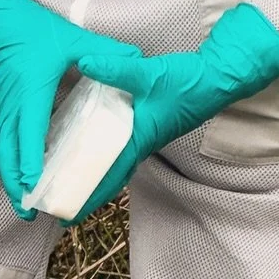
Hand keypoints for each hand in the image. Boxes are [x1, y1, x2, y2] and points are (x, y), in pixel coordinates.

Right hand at [0, 0, 144, 218]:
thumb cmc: (31, 31)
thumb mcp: (71, 39)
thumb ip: (104, 51)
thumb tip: (136, 57)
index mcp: (30, 93)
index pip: (28, 135)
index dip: (30, 164)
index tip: (35, 188)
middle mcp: (10, 108)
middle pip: (7, 156)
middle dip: (16, 187)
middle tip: (30, 212)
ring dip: (9, 180)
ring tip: (24, 203)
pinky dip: (5, 164)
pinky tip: (16, 176)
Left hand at [67, 3, 278, 221]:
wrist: (217, 79)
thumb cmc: (186, 83)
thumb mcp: (147, 74)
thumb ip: (115, 69)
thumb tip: (85, 61)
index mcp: (138, 139)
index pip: (108, 176)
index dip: (86, 196)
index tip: (66, 216)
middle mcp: (142, 144)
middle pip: (110, 177)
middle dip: (87, 192)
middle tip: (61, 205)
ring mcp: (146, 137)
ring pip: (116, 163)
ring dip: (96, 173)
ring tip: (70, 179)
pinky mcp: (150, 126)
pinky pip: (122, 148)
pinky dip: (106, 153)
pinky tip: (93, 145)